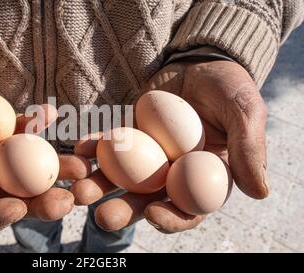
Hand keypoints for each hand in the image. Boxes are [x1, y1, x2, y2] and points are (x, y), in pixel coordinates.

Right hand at [0, 61, 89, 233]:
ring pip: (28, 170)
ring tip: (80, 168)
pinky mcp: (8, 130)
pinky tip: (52, 114)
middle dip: (40, 204)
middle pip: (11, 199)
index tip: (16, 209)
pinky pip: (27, 131)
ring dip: (55, 170)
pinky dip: (40, 125)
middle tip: (66, 201)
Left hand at [71, 60, 267, 232]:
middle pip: (146, 200)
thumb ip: (249, 148)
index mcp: (203, 178)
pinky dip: (94, 149)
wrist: (200, 62)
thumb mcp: (244, 113)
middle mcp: (172, 173)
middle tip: (102, 217)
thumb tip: (259, 192)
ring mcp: (147, 156)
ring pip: (121, 178)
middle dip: (124, 211)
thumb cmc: (229, 88)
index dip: (172, 219)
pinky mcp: (128, 135)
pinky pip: (108, 146)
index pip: (188, 210)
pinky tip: (80, 149)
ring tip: (80, 188)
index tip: (153, 214)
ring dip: (99, 185)